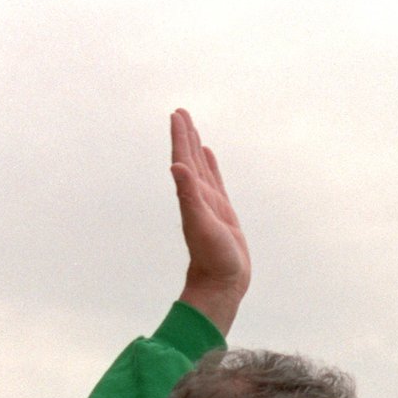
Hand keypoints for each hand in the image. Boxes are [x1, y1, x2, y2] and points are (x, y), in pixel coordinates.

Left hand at [170, 108, 249, 334]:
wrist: (221, 284)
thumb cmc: (212, 258)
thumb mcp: (200, 223)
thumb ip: (188, 195)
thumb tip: (176, 166)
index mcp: (191, 196)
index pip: (183, 159)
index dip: (180, 136)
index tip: (177, 114)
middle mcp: (197, 197)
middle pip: (189, 159)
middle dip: (185, 136)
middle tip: (181, 113)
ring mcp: (209, 204)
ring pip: (201, 168)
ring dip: (195, 149)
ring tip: (193, 130)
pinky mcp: (222, 213)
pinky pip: (215, 182)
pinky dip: (211, 167)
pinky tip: (208, 157)